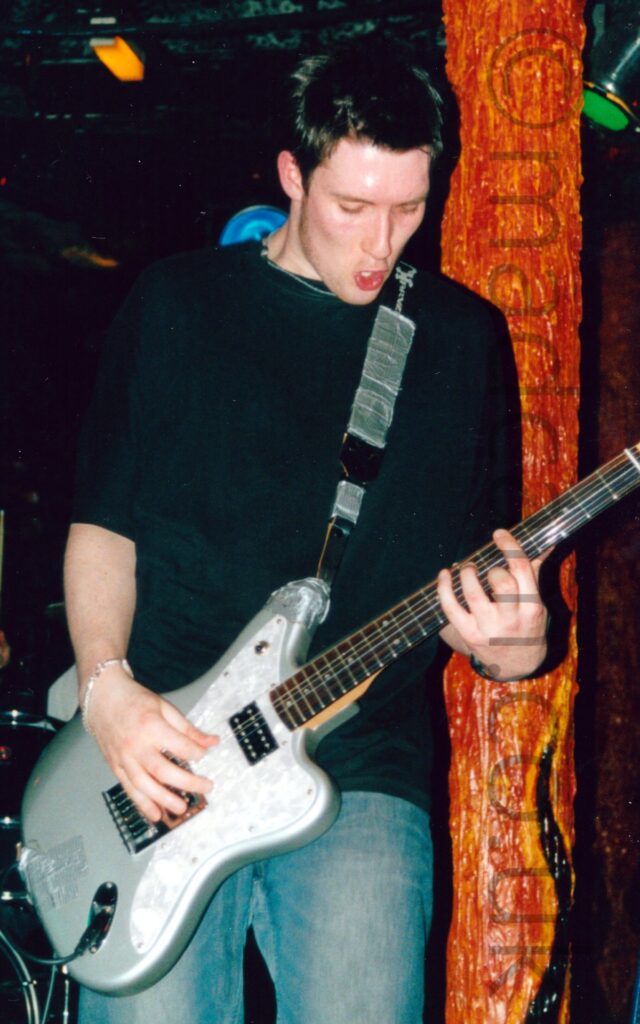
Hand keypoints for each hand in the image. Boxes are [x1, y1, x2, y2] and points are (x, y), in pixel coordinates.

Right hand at [85, 663, 217, 821]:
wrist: (102, 697)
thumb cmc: (134, 700)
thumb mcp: (165, 708)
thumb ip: (187, 729)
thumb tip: (211, 742)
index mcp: (151, 726)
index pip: (180, 746)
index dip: (196, 753)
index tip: (205, 756)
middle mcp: (136, 745)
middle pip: (163, 770)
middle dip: (186, 782)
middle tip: (205, 788)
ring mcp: (124, 758)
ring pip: (144, 785)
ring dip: (163, 800)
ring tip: (181, 808)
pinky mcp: (115, 766)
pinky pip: (129, 788)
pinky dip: (142, 803)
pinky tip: (154, 814)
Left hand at [438, 529, 550, 680]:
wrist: (517, 666)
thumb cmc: (527, 626)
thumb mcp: (536, 603)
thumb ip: (535, 572)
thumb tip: (545, 542)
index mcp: (532, 607)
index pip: (522, 569)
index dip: (509, 546)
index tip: (499, 533)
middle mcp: (512, 619)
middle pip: (501, 582)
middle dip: (493, 569)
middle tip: (488, 569)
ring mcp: (489, 628)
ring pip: (473, 593)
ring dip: (467, 573)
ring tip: (467, 568)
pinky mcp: (469, 635)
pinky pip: (451, 608)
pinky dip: (444, 588)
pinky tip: (445, 574)